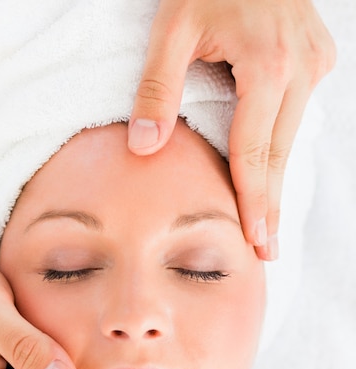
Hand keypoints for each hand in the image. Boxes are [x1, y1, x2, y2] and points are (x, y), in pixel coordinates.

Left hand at [129, 0, 335, 259]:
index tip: (258, 242)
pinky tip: (272, 172)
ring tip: (271, 223)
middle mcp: (302, 68)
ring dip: (277, 179)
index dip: (255, 202)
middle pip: (278, 154)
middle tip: (269, 251)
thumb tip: (145, 147)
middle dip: (272, 205)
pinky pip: (294, 115)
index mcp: (268, 66)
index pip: (255, 153)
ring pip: (290, 137)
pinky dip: (279, 146)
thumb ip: (157, 88)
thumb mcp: (171, 25)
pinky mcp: (317, 56)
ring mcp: (315, 61)